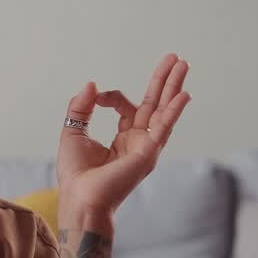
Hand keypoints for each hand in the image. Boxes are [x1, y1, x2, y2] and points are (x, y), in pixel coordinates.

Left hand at [56, 53, 191, 219]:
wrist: (80, 199)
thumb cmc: (76, 175)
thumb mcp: (73, 133)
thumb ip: (81, 108)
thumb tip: (91, 84)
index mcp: (122, 138)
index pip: (127, 106)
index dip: (112, 96)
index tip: (97, 97)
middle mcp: (138, 141)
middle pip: (155, 104)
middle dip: (164, 81)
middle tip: (175, 58)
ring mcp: (146, 147)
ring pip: (164, 111)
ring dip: (174, 88)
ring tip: (184, 64)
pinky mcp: (147, 153)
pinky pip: (164, 128)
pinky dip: (174, 111)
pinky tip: (184, 94)